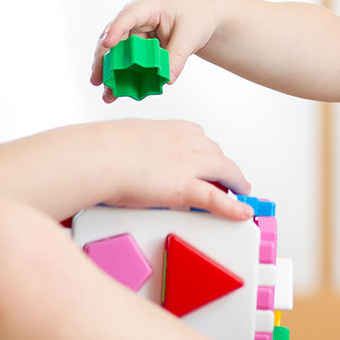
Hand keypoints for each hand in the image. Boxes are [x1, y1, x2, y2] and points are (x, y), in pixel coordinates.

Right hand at [86, 117, 253, 220]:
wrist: (96, 158)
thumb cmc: (100, 149)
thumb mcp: (124, 138)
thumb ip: (136, 147)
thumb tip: (130, 157)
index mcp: (167, 128)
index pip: (197, 135)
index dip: (207, 149)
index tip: (208, 156)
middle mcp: (183, 142)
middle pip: (215, 152)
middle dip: (223, 164)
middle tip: (228, 177)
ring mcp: (187, 164)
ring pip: (224, 169)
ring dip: (236, 181)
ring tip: (240, 190)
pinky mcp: (184, 188)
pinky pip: (217, 198)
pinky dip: (233, 206)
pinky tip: (243, 211)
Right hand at [90, 0, 220, 101]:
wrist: (204, 17)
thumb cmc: (198, 17)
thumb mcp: (191, 36)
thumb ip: (178, 57)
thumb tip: (167, 80)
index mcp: (149, 5)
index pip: (128, 15)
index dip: (116, 29)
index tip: (107, 44)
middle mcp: (137, 18)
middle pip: (115, 37)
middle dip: (104, 59)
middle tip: (97, 80)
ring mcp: (136, 33)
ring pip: (118, 53)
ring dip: (111, 74)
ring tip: (107, 94)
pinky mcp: (139, 47)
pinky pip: (128, 62)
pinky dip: (124, 77)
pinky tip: (118, 93)